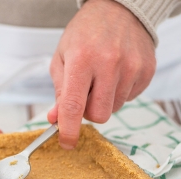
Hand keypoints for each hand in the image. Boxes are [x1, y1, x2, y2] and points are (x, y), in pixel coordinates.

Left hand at [48, 0, 155, 148]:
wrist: (117, 9)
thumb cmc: (85, 35)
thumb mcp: (62, 59)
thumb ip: (59, 92)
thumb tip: (56, 119)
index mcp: (81, 60)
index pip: (73, 106)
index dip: (69, 130)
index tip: (66, 143)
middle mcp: (109, 63)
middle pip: (98, 115)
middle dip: (88, 112)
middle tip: (85, 94)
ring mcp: (131, 67)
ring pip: (113, 109)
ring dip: (104, 101)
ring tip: (101, 77)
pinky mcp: (146, 70)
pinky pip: (129, 99)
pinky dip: (118, 93)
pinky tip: (115, 74)